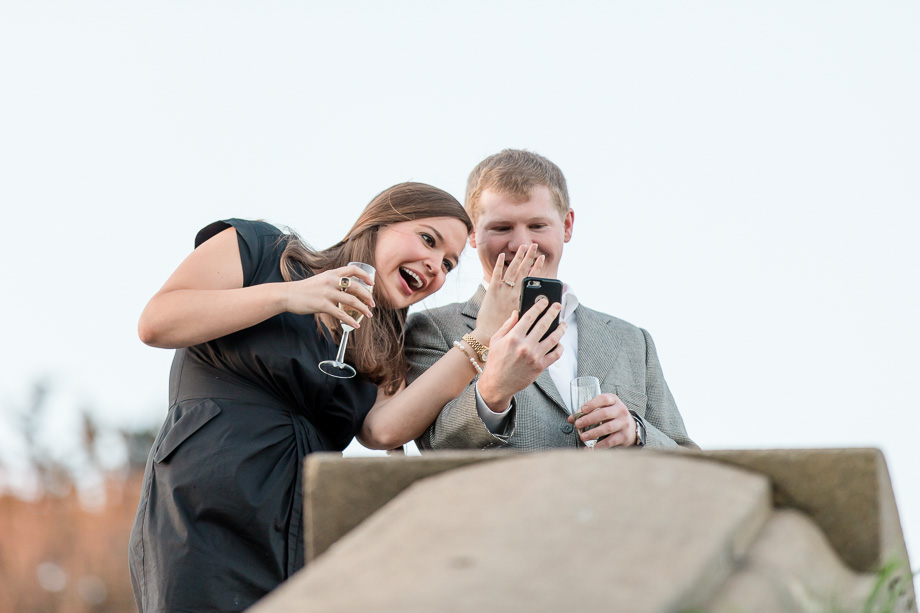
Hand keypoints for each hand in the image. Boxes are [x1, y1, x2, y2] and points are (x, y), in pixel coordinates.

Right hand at [283, 264, 374, 328]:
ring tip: (368, 315)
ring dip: (363, 309)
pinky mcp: (322, 305)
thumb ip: (333, 281)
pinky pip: (341, 314)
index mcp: (331, 273)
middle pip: (356, 287)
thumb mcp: (320, 279)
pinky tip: (356, 325)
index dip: (365, 276)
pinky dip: (350, 320)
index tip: (372, 284)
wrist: (287, 294)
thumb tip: (347, 289)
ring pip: (351, 301)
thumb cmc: (304, 289)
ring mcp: (327, 293)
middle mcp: (331, 281)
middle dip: (368, 296)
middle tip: (372, 304)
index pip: (353, 269)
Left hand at [474, 245, 544, 340]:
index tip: (542, 258)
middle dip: (530, 256)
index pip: (533, 278)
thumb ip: (529, 306)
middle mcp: (514, 292)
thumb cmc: (507, 329)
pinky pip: (497, 274)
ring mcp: (503, 290)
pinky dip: (500, 264)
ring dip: (517, 257)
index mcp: (523, 298)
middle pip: (524, 270)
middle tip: (535, 245)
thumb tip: (538, 301)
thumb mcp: (522, 318)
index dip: (538, 267)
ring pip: (512, 269)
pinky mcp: (492, 290)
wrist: (488, 333)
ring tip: (522, 246)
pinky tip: (502, 255)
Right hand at [477, 297, 566, 411]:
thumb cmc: (495, 361)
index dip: (538, 306)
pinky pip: (555, 355)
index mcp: (513, 337)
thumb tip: (517, 312)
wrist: (497, 384)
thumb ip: (507, 325)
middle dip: (552, 313)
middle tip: (558, 306)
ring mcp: (534, 357)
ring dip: (560, 329)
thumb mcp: (496, 340)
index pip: (529, 316)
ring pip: (553, 339)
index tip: (544, 301)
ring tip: (563, 323)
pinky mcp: (540, 367)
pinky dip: (560, 347)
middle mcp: (525, 346)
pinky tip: (560, 342)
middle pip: (543, 324)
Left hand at [567, 394, 638, 447]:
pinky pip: (610, 441)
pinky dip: (599, 446)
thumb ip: (587, 412)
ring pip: (608, 428)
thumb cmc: (611, 416)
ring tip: (582, 437)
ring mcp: (624, 423)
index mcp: (614, 400)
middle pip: (604, 414)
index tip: (582, 410)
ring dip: (593, 433)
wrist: (630, 427)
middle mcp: (621, 410)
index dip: (592, 404)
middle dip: (589, 419)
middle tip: (577, 425)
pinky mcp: (624, 436)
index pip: (604, 399)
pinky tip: (591, 448)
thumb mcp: (602, 409)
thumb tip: (571, 419)